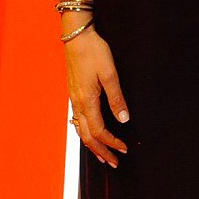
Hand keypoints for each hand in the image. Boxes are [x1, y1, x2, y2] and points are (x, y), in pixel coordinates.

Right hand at [65, 28, 128, 167]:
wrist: (76, 38)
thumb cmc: (94, 52)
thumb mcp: (110, 74)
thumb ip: (117, 98)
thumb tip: (124, 118)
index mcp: (87, 101)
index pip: (99, 131)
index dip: (111, 142)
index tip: (123, 149)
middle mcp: (77, 104)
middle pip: (87, 136)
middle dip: (101, 151)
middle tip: (113, 162)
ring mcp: (74, 99)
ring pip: (80, 130)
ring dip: (92, 144)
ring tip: (102, 154)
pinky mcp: (74, 94)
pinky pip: (77, 121)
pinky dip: (84, 133)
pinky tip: (89, 133)